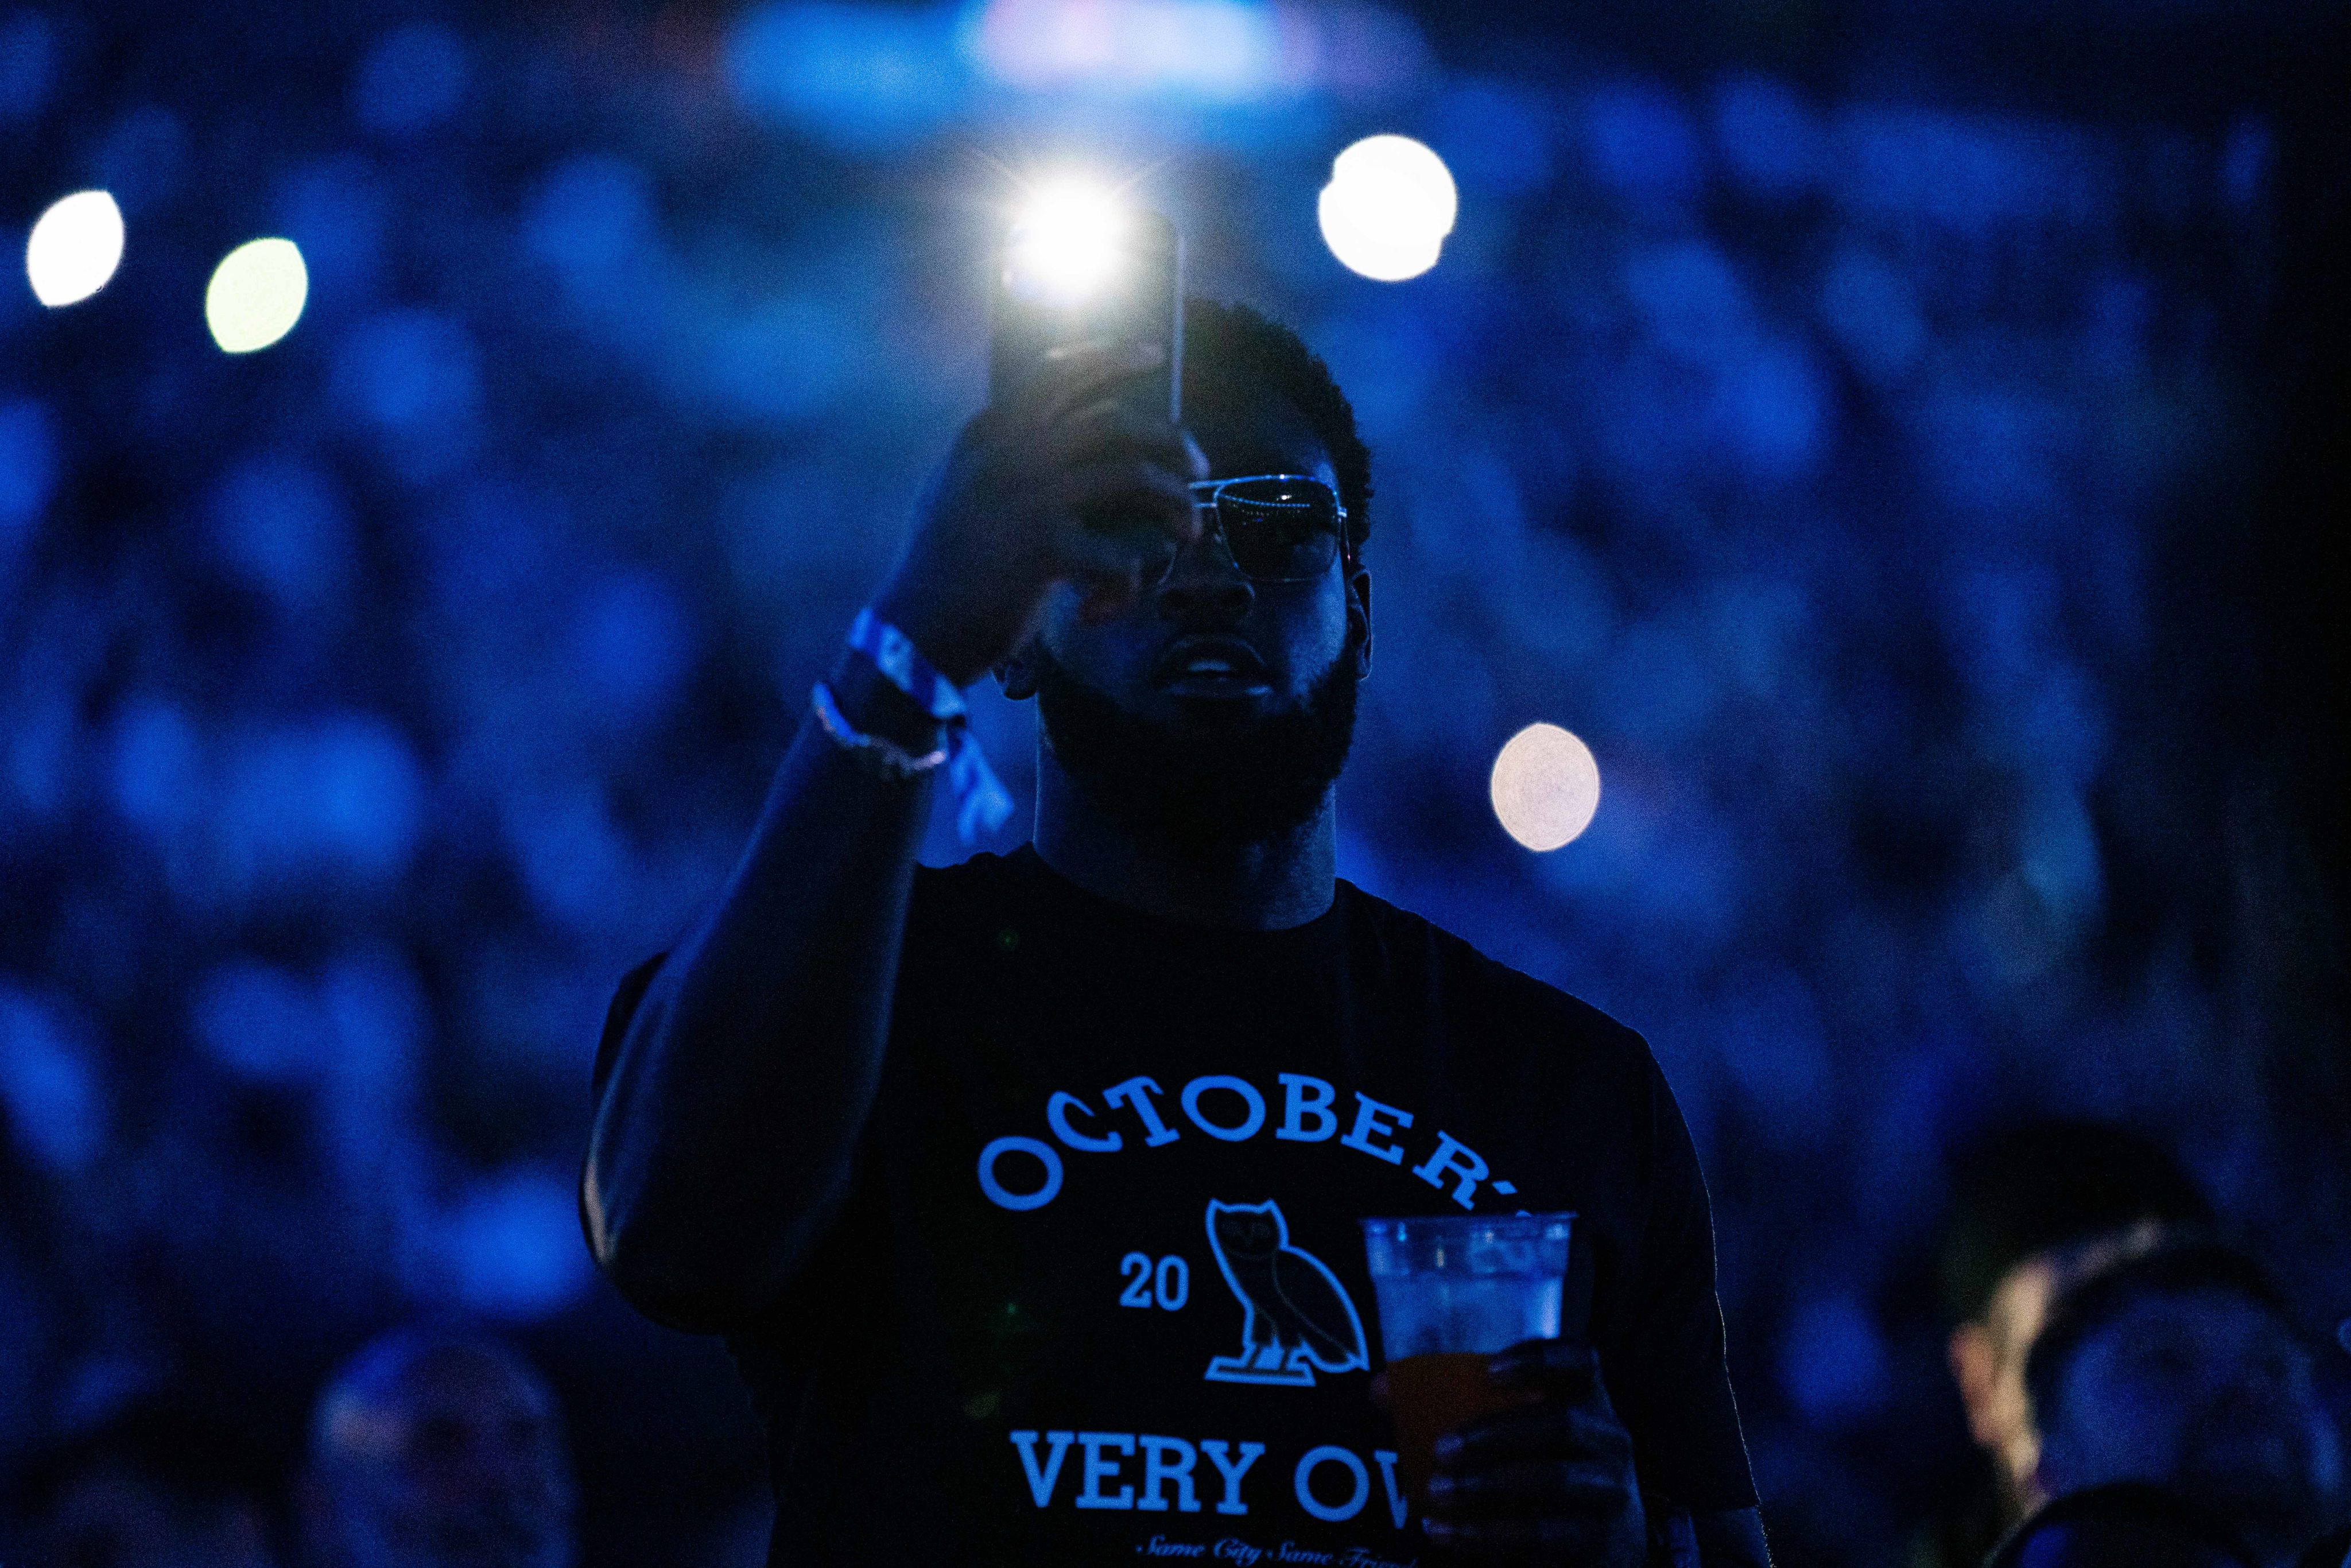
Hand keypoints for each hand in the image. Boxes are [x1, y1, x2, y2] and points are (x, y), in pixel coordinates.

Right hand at [872, 339, 1206, 685]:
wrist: (913, 634)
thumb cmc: (942, 571)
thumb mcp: (957, 494)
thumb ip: (1001, 460)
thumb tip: (1072, 445)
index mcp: (985, 435)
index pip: (1056, 376)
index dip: (1110, 358)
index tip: (1153, 353)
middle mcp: (1009, 454)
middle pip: (1114, 420)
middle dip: (1170, 439)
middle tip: (1197, 465)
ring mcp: (1029, 498)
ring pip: (1136, 476)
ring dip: (1176, 503)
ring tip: (1187, 529)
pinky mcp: (1047, 550)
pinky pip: (1124, 554)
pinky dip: (1131, 582)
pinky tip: (1109, 605)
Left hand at [1421, 1339, 1647, 1565]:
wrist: (1604, 1550)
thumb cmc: (1545, 1474)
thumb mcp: (1512, 1440)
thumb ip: (1453, 1410)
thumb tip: (1380, 1390)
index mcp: (1589, 1402)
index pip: (1582, 1361)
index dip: (1541, 1358)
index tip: (1490, 1369)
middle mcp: (1610, 1442)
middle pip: (1562, 1423)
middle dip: (1497, 1432)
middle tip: (1441, 1447)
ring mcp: (1613, 1496)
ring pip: (1555, 1482)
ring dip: (1487, 1485)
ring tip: (1437, 1492)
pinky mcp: (1605, 1546)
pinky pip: (1547, 1538)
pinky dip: (1489, 1535)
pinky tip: (1446, 1533)